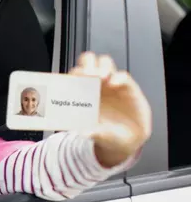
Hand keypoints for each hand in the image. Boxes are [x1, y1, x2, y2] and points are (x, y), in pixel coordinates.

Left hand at [69, 52, 151, 167]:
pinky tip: (114, 84)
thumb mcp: (98, 136)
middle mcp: (96, 85)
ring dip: (102, 67)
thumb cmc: (107, 134)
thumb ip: (92, 133)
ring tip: (101, 77)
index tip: (73, 79)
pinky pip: (123, 76)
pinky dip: (118, 77)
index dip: (73, 74)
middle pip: (88, 62)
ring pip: (105, 63)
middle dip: (86, 64)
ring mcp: (111, 84)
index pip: (75, 75)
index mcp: (83, 93)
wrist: (129, 139)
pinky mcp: (128, 87)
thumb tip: (82, 133)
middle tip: (87, 74)